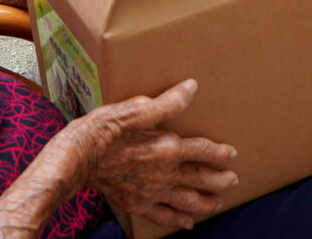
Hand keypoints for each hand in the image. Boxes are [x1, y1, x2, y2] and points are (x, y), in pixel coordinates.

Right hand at [80, 80, 237, 229]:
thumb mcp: (135, 109)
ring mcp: (152, 192)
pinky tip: (187, 223)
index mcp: (167, 148)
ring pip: (187, 200)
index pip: (203, 150)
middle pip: (200, 178)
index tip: (233, 154)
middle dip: (220, 181)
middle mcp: (164, 173)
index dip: (220, 153)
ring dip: (206, 202)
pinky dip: (178, 220)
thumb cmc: (104, 130)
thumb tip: (191, 87)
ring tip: (219, 203)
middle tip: (234, 181)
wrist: (76, 159)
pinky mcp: (137, 204)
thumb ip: (167, 102)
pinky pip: (163, 216)